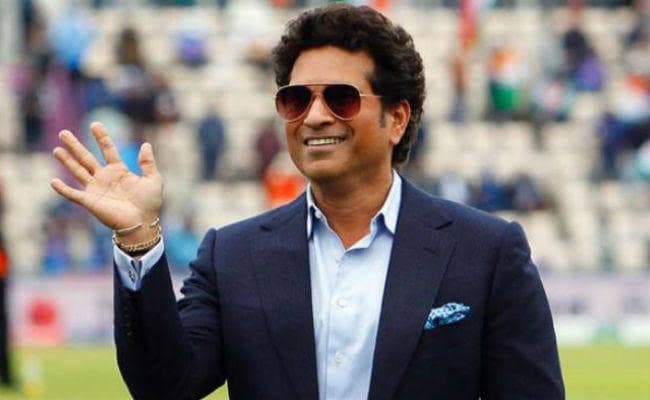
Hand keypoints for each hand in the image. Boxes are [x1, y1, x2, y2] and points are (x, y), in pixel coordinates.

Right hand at [51, 122, 163, 243]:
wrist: (142, 223)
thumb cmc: (149, 203)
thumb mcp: (153, 180)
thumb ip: (148, 163)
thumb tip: (146, 144)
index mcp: (119, 170)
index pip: (108, 150)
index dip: (101, 137)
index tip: (95, 124)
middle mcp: (104, 177)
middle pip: (86, 158)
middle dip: (75, 146)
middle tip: (63, 133)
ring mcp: (96, 189)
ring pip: (78, 172)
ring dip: (67, 161)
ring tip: (56, 150)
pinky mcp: (90, 202)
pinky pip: (74, 194)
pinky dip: (63, 189)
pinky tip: (53, 181)